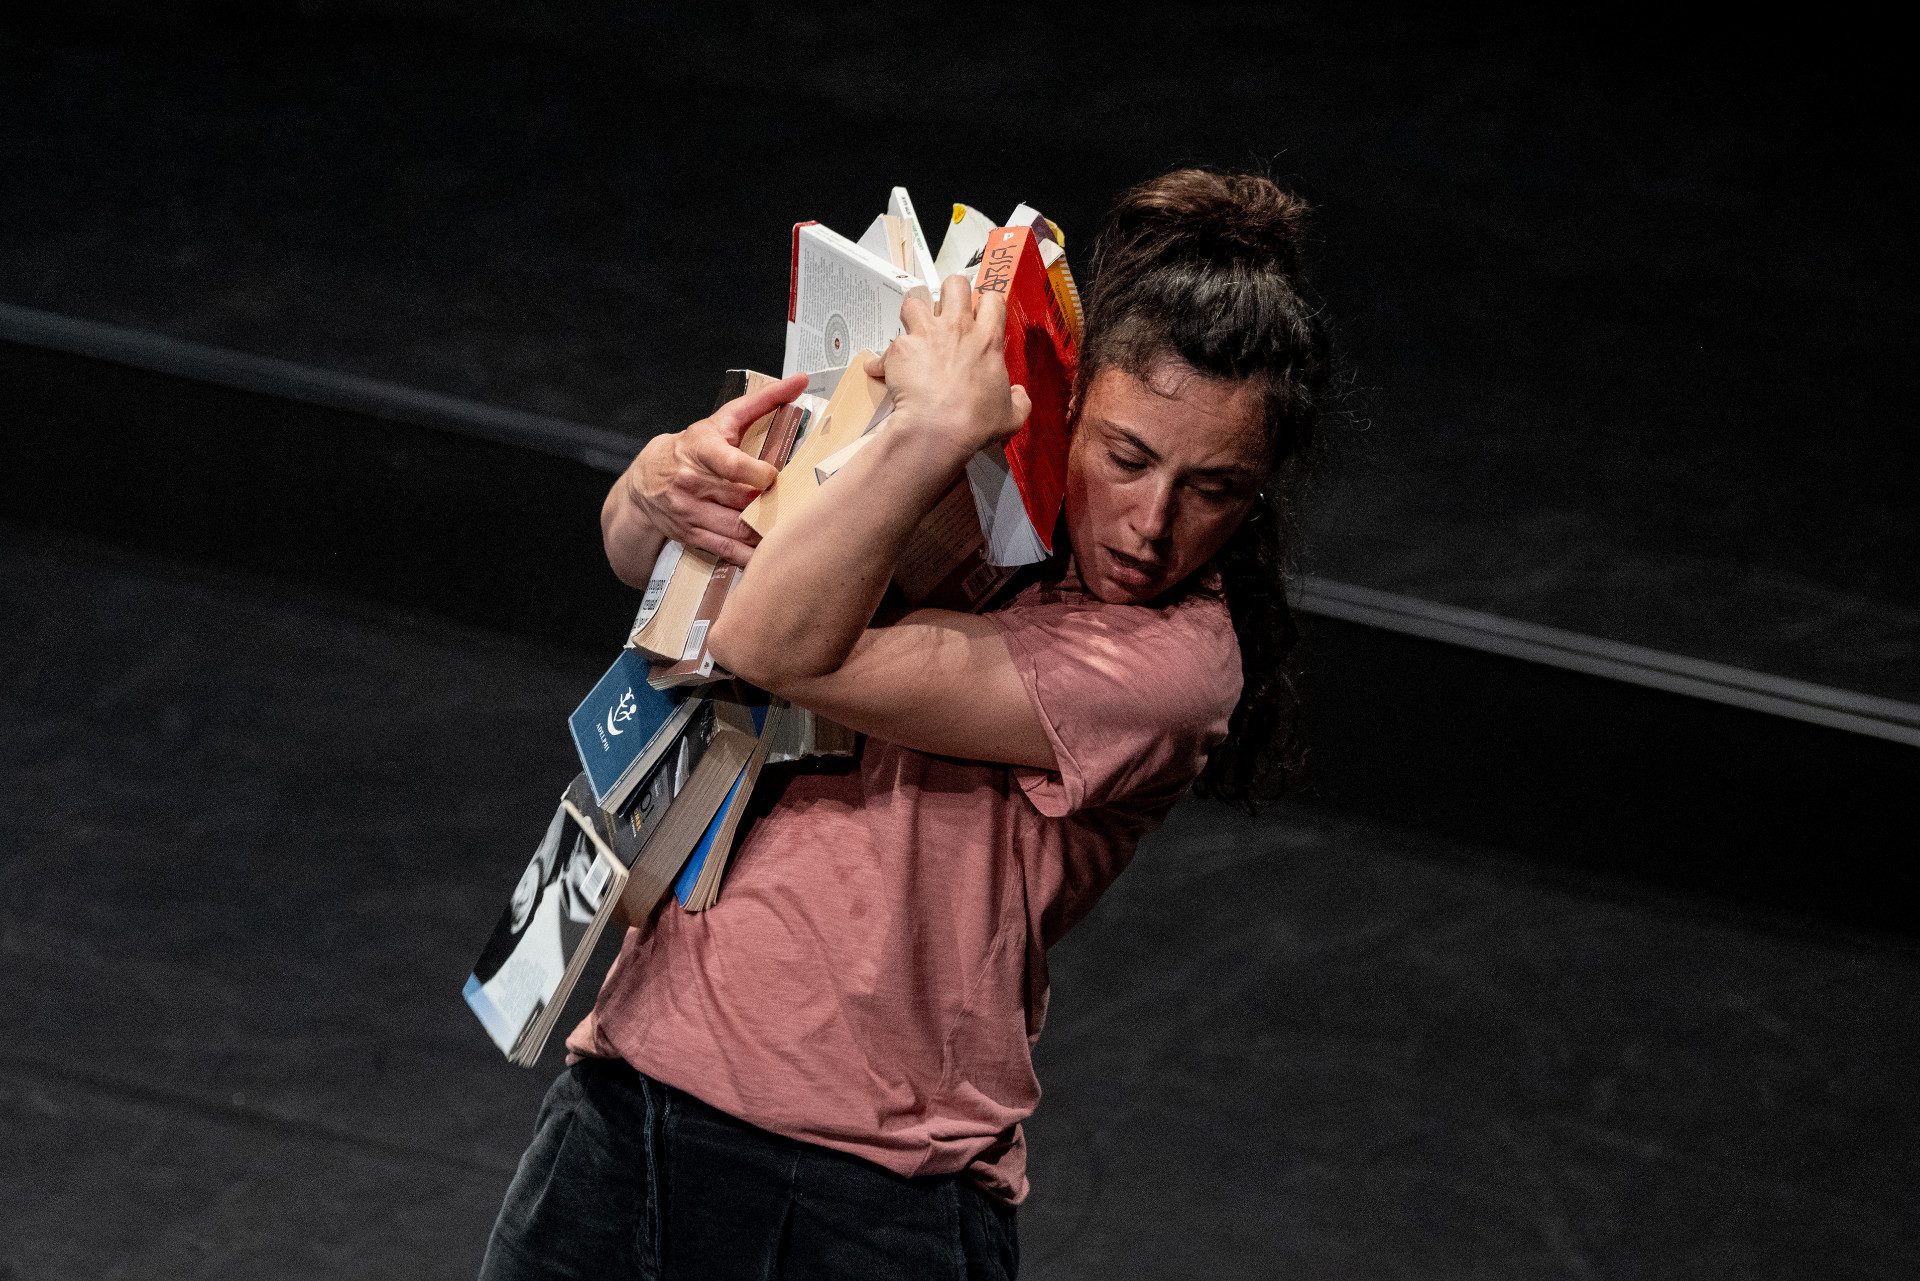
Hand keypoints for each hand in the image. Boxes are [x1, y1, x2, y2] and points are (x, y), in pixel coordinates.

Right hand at [607, 371, 806, 570]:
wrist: (647, 480)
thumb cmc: (695, 446)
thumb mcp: (722, 420)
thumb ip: (762, 402)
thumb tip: (800, 380)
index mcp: (701, 449)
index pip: (731, 464)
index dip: (757, 473)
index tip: (773, 476)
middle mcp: (692, 482)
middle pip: (741, 500)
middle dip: (769, 504)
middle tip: (796, 505)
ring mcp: (690, 511)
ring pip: (736, 528)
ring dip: (764, 532)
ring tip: (788, 529)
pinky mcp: (692, 534)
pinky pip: (726, 549)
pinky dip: (750, 556)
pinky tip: (770, 555)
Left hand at [865, 275, 1031, 458]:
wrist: (936, 430)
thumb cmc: (974, 422)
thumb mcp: (1010, 416)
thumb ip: (1019, 402)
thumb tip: (1019, 395)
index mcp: (987, 340)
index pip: (992, 300)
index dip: (987, 304)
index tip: (981, 315)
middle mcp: (957, 328)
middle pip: (955, 285)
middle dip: (950, 293)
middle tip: (946, 312)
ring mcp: (926, 335)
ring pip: (915, 302)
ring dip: (914, 314)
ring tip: (914, 332)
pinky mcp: (900, 348)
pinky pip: (888, 347)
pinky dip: (884, 360)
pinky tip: (884, 371)